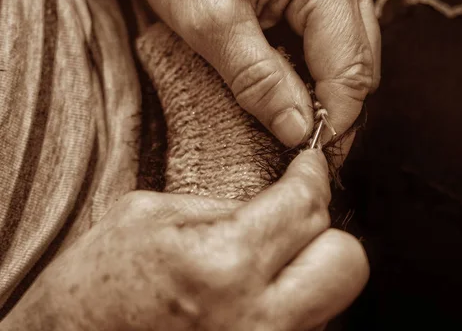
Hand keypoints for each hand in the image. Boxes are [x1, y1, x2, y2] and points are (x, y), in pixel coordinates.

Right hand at [2, 150, 368, 330]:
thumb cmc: (94, 287)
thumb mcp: (149, 216)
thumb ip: (222, 205)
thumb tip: (272, 200)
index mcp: (222, 263)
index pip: (305, 206)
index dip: (313, 175)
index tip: (311, 166)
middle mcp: (256, 318)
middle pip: (347, 263)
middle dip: (326, 232)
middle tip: (297, 217)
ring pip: (330, 300)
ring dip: (305, 272)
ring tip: (262, 264)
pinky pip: (304, 326)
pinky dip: (289, 304)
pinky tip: (249, 295)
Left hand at [66, 0, 380, 146]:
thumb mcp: (211, 26)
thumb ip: (260, 82)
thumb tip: (300, 132)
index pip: (352, 71)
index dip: (334, 122)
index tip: (307, 155)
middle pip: (362, 68)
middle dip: (334, 111)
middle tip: (297, 143)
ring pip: (354, 62)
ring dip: (326, 96)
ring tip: (289, 119)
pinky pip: (337, 49)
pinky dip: (317, 76)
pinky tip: (290, 89)